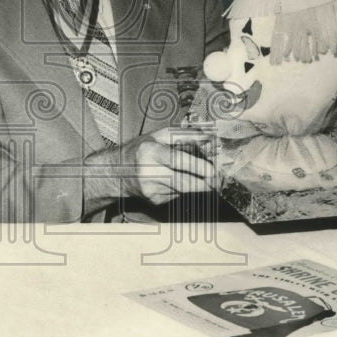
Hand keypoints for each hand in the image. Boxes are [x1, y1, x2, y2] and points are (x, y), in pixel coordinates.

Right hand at [82, 126, 216, 212]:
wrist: (116, 172)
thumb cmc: (141, 150)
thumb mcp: (159, 136)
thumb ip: (186, 136)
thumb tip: (210, 137)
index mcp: (149, 152)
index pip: (176, 160)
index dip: (196, 166)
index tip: (213, 170)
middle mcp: (148, 173)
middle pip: (183, 182)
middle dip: (205, 182)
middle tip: (219, 179)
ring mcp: (151, 190)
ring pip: (183, 189)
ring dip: (196, 184)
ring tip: (204, 177)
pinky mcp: (154, 201)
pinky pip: (177, 195)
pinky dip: (183, 188)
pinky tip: (176, 180)